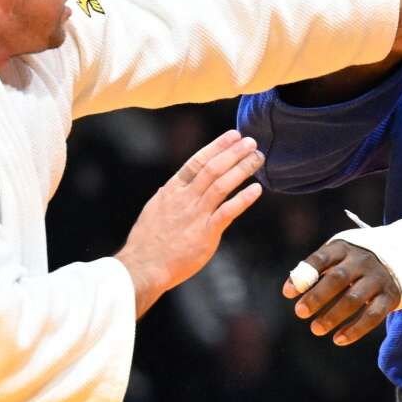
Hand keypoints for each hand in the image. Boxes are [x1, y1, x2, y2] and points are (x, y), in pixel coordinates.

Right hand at [116, 130, 263, 316]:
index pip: (197, 161)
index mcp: (172, 191)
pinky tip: (256, 189)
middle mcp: (184, 198)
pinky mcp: (205, 234)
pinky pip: (227, 212)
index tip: (233, 135)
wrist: (143, 267)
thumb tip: (170, 186)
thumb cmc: (148, 242)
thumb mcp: (154, 211)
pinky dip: (242, 199)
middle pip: (212, 168)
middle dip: (233, 153)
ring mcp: (195, 215)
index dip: (217, 146)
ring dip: (241, 169)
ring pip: (221, 185)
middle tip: (251, 141)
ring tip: (258, 158)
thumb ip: (167, 198)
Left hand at [282, 239, 400, 345]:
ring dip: (333, 316)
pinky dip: (355, 330)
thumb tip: (294, 285)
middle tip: (300, 312)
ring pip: (353, 299)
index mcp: (345, 247)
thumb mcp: (342, 251)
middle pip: (336, 279)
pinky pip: (372, 315)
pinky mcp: (391, 296)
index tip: (287, 293)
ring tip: (315, 329)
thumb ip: (320, 266)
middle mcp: (363, 260)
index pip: (320, 259)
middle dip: (316, 297)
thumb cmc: (361, 255)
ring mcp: (378, 278)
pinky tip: (338, 339)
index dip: (303, 277)